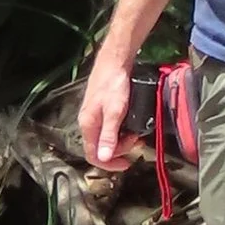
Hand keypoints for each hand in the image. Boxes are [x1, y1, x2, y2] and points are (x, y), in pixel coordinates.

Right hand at [78, 44, 134, 170]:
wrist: (115, 60)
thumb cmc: (114, 84)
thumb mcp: (115, 111)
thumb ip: (109, 135)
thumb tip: (104, 158)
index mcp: (88, 125)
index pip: (93, 155)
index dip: (110, 164)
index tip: (127, 163)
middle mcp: (88, 122)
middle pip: (101, 147)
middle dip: (120, 149)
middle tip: (136, 140)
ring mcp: (94, 114)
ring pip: (106, 137)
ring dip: (122, 140)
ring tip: (136, 133)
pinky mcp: (101, 108)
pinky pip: (110, 127)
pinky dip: (121, 130)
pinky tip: (131, 124)